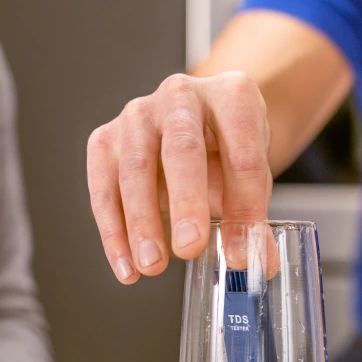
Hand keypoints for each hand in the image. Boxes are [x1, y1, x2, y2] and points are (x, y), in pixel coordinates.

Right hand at [87, 72, 272, 282]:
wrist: (197, 126)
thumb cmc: (226, 148)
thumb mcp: (251, 177)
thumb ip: (253, 218)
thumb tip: (258, 263)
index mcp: (232, 95)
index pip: (243, 152)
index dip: (243, 204)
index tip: (240, 250)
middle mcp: (182, 95)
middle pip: (182, 148)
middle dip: (186, 202)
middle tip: (189, 248)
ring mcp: (138, 113)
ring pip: (135, 168)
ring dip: (141, 222)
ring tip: (152, 266)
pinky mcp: (106, 137)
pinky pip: (104, 187)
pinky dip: (112, 231)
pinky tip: (126, 265)